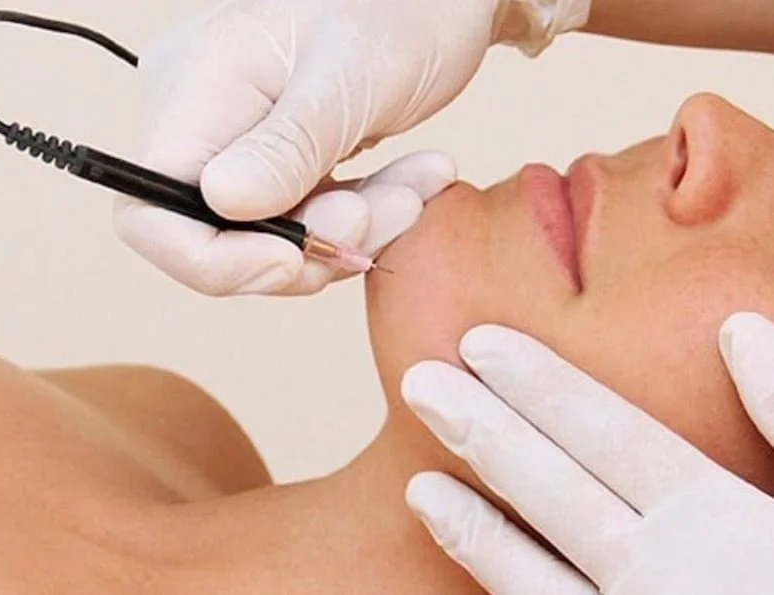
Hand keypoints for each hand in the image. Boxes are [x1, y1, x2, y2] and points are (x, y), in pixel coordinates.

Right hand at [114, 0, 587, 295]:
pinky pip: (305, 221)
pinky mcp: (280, 164)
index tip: (295, 262)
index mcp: (194, 91)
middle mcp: (201, 124)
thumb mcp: (348, 76)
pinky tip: (413, 183)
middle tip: (387, 212)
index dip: (213, 262)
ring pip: (272, 240)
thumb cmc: (395, 8)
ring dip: (350, 233)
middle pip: (217, 239)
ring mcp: (239, 147)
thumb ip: (287, 145)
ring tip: (414, 189)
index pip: (149, 213)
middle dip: (307, 247)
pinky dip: (362, 218)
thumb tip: (224, 203)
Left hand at [402, 312, 773, 593]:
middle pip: (553, 489)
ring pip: (533, 575)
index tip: (478, 341)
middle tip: (417, 383)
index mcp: (722, 523)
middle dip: (482, 431)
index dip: (540, 384)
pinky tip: (467, 572)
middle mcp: (667, 578)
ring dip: (472, 527)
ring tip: (418, 487)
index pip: (609, 433)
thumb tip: (738, 329)